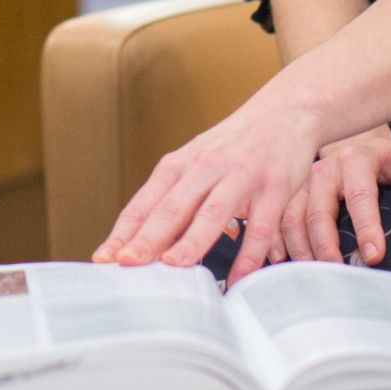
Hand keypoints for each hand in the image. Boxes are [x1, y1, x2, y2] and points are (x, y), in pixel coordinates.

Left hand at [91, 93, 324, 281]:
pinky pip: (260, 228)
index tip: (104, 258)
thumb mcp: (199, 159)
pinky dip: (248, 256)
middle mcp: (207, 167)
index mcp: (182, 163)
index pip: (146, 203)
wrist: (286, 110)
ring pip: (213, 212)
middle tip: (126, 263)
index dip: (124, 232)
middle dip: (148, 237)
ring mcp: (241, 176)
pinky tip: (237, 279)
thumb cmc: (235, 143)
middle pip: (173, 207)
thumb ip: (176, 194)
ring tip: (173, 267)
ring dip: (192, 240)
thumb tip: (144, 238)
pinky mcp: (274, 187)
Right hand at [280, 130, 390, 265]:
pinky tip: (285, 264)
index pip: (360, 195)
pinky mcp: (293, 195)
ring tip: (314, 276)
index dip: (366, 226)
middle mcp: (326, 169)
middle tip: (337, 273)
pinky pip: (280, 220)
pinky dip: (279, 243)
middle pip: (318, 210)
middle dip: (326, 245)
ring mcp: (305, 183)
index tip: (374, 255)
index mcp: (358, 158)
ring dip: (301, 249)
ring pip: (293, 217)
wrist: (362, 146)